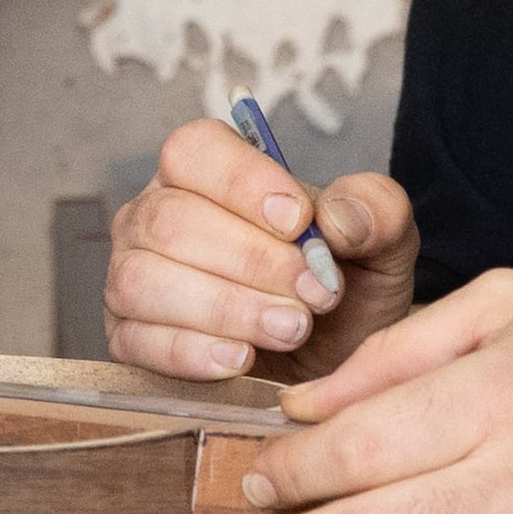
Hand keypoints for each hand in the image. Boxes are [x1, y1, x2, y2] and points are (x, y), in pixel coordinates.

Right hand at [104, 116, 419, 381]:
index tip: (299, 221)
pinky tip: (241, 359)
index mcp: (205, 172)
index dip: (242, 182)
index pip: (194, 151)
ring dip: (225, 309)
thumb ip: (375, 211)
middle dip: (250, 261)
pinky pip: (138, 341)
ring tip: (289, 328)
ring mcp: (133, 277)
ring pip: (145, 281)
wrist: (336, 362)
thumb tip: (336, 218)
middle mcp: (155, 216)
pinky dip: (192, 353)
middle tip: (314, 295)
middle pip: (170, 222)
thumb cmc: (347, 288)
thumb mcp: (383, 243)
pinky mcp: (129, 338)